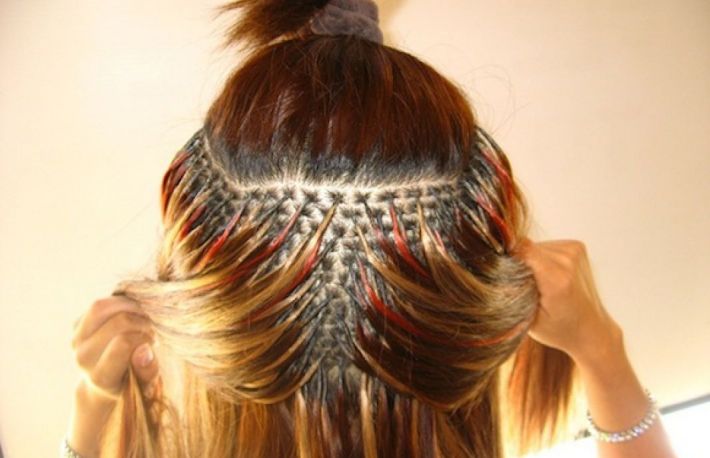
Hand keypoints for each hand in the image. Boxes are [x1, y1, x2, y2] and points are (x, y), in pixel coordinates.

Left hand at [71, 294, 158, 403]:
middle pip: (118, 322)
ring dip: (129, 306)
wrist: (108, 381)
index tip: (152, 342)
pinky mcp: (76, 325)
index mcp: (101, 377)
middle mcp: (83, 358)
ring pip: (101, 307)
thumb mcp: (147, 384)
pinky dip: (120, 302)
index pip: (124, 343)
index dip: (144, 337)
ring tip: (142, 316)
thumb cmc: (134, 380)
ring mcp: (76, 340)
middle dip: (141, 321)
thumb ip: (148, 371)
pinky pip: (99, 304)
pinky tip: (130, 313)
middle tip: (151, 329)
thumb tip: (144, 350)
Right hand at [512, 238, 621, 365]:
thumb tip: (493, 268)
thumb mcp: (527, 319)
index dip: (506, 257)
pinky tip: (548, 276)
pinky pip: (545, 246)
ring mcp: (575, 251)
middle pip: (525, 247)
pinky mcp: (576, 246)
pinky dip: (541, 259)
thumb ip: (512, 292)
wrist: (592, 330)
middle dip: (517, 263)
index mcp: (556, 279)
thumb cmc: (559, 330)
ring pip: (534, 246)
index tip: (500, 272)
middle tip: (523, 286)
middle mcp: (568, 260)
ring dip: (529, 261)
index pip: (521, 250)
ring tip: (538, 283)